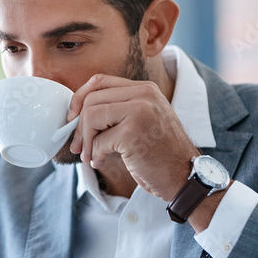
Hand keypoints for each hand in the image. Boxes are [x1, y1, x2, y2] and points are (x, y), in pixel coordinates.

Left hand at [67, 74, 197, 201]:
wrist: (184, 176)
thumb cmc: (160, 153)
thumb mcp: (142, 120)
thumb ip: (117, 109)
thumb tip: (76, 112)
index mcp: (145, 89)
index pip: (99, 81)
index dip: (79, 98)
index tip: (72, 117)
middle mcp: (144, 94)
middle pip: (91, 100)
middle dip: (79, 126)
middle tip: (79, 146)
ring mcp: (139, 111)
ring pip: (91, 116)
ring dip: (86, 141)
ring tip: (90, 156)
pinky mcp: (133, 133)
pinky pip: (99, 141)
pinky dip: (96, 155)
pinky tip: (102, 162)